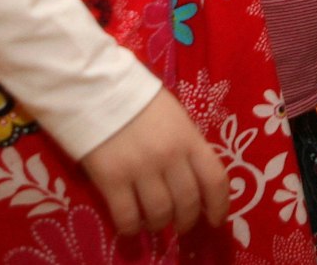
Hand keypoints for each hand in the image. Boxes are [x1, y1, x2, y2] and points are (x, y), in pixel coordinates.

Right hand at [80, 89, 228, 236]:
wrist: (97, 89)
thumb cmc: (139, 101)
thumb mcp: (175, 117)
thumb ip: (187, 145)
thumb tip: (194, 177)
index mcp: (189, 138)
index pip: (215, 179)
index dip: (220, 205)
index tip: (217, 220)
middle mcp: (169, 156)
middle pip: (188, 202)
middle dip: (188, 220)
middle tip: (182, 225)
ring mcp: (140, 169)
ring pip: (160, 213)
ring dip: (160, 224)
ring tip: (156, 223)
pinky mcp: (111, 179)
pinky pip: (127, 215)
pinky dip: (132, 227)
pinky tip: (132, 226)